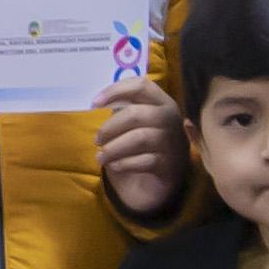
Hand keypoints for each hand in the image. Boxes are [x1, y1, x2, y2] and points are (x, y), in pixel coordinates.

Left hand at [95, 81, 187, 219]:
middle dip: (110, 127)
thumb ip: (122, 109)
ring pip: (140, 138)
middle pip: (136, 114)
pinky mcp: (169, 166)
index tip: (94, 103)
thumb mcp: (132, 125)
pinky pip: (144, 161)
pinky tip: (114, 166)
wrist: (155, 183)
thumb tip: (98, 102)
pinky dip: (123, 164)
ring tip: (101, 157)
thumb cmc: (139, 148)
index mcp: (162, 103)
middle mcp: (172, 119)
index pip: (141, 85)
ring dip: (113, 148)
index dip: (115, 91)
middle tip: (97, 140)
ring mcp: (173, 143)